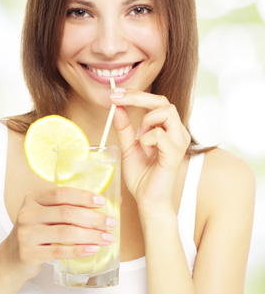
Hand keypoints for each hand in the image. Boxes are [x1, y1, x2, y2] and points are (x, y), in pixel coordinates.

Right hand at [3, 188, 115, 280]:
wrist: (12, 257)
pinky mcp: (29, 253)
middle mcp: (28, 214)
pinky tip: (92, 249)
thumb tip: (112, 200)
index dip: (83, 197)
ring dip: (90, 235)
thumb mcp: (47, 214)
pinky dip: (79, 250)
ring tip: (107, 238)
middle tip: (110, 223)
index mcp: (33, 198)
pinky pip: (59, 252)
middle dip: (93, 218)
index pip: (61, 193)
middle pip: (66, 213)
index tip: (102, 202)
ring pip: (65, 233)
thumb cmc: (37, 232)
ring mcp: (26, 234)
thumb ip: (70, 207)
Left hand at [111, 90, 190, 216]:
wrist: (148, 200)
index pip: (156, 101)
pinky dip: (147, 138)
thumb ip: (124, 127)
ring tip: (139, 138)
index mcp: (167, 128)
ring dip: (146, 120)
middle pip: (163, 100)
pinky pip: (160, 134)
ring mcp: (178, 142)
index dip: (135, 94)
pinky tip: (145, 149)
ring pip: (166, 111)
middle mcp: (177, 132)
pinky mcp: (175, 154)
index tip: (114, 93)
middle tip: (116, 98)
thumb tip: (116, 106)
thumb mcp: (128, 146)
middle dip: (137, 97)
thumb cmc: (142, 175)